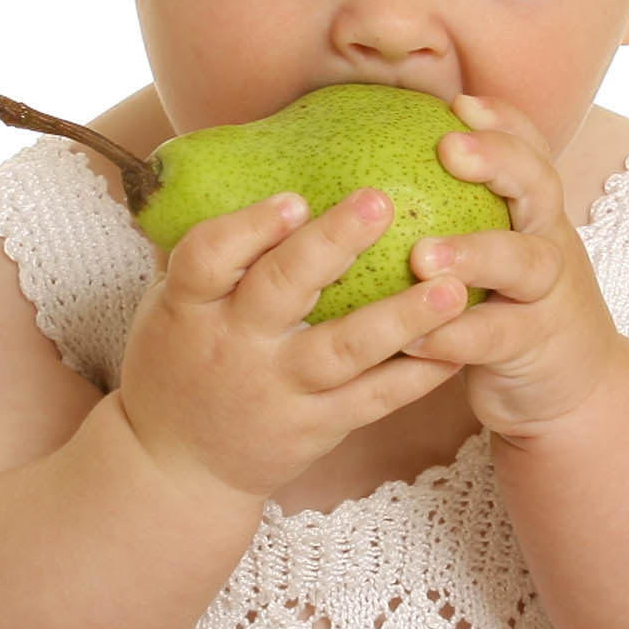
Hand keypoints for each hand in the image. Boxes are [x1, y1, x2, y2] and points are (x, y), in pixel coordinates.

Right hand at [113, 186, 464, 500]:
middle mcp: (233, 347)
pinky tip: (458, 343)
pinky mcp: (315, 429)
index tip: (294, 197)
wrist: (176, 470)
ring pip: (344, 351)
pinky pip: (373, 400)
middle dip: (331, 245)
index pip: (207, 258)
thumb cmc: (179, 366)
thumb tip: (255, 159)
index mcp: (189, 308)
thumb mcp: (170, 306)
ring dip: (402, 316)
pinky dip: (417, 374)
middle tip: (380, 201)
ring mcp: (277, 392)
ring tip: (454, 286)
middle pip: (282, 291)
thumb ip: (211, 252)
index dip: (248, 227)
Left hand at [403, 92, 628, 439]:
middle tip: (447, 148)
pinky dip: (456, 336)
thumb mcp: (495, 255)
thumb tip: (361, 177)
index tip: (457, 102)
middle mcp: (551, 243)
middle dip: (498, 160)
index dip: (502, 122)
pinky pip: (497, 337)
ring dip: (476, 253)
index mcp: (534, 214)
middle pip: (540, 187)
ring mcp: (552, 295)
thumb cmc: (509, 309)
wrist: (576, 387)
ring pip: (525, 262)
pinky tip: (412, 338)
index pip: (529, 151)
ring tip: (421, 255)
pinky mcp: (540, 347)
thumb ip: (451, 216)